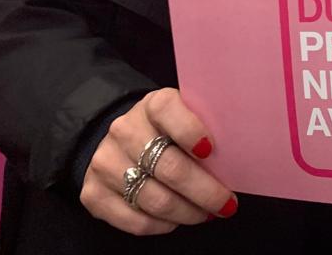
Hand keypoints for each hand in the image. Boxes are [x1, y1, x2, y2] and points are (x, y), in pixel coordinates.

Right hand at [79, 87, 236, 234]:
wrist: (120, 141)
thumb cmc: (167, 131)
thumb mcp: (185, 116)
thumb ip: (205, 127)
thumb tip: (238, 156)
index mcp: (152, 105)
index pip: (168, 110)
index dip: (191, 131)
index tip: (211, 151)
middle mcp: (124, 130)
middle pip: (169, 167)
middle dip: (205, 191)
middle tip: (227, 203)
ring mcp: (105, 162)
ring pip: (154, 198)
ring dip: (187, 212)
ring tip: (206, 214)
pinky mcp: (93, 193)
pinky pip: (134, 219)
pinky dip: (162, 225)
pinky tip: (177, 220)